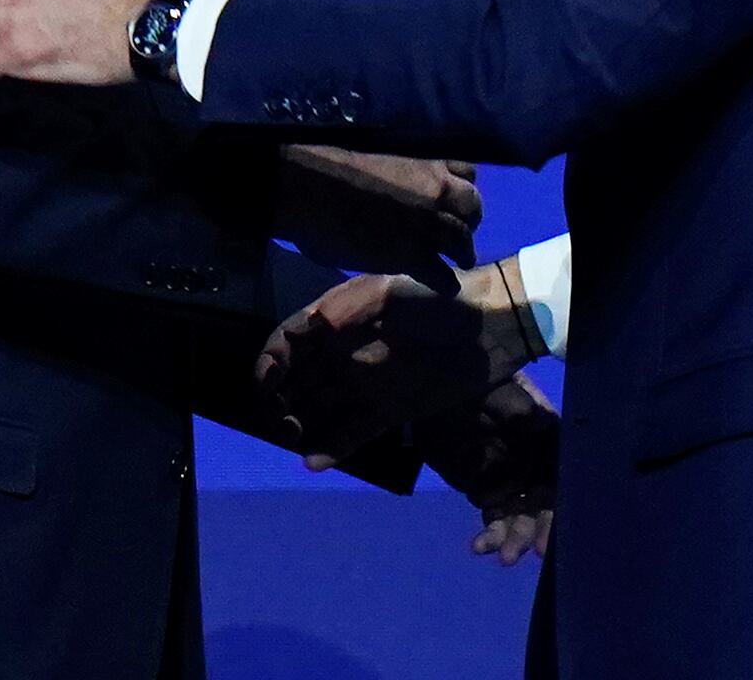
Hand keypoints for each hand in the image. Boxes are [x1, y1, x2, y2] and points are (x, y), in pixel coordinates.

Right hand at [257, 258, 543, 459]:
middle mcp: (345, 353)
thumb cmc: (436, 299)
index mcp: (339, 319)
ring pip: (320, 409)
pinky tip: (313, 460)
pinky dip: (332, 447)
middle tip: (277, 418)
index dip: (270, 360)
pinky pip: (354, 432)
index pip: (290, 341)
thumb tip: (314, 324)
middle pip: (298, 380)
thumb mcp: (389, 291)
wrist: (486, 326)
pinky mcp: (389, 410)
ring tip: (292, 436)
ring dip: (300, 424)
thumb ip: (348, 307)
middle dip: (278, 399)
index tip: (266, 382)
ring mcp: (366, 384)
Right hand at [275, 147, 482, 272]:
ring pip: (463, 241)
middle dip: (466, 221)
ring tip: (457, 261)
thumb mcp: (380, 161)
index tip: (452, 199)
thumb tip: (398, 192)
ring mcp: (426, 224)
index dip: (461, 189)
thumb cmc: (331, 171)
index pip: (467, 173)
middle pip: (472, 207)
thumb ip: (401, 178)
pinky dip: (445, 283)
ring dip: (462, 253)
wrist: (310, 190)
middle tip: (456, 234)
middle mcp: (435, 191)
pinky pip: (443, 275)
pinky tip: (443, 286)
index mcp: (425, 163)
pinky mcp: (412, 255)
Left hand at [413, 375, 558, 565]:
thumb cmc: (481, 384)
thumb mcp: (504, 387)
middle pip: (545, 505)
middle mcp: (539, 465)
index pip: (564, 479)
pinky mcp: (491, 493)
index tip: (551, 535)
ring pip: (522, 517)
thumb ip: (521, 404)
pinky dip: (491, 536)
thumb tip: (536, 418)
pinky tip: (478, 548)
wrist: (441, 390)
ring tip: (504, 557)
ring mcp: (516, 482)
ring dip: (515, 539)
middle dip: (536, 530)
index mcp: (551, 440)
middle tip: (523, 552)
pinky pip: (496, 520)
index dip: (559, 509)